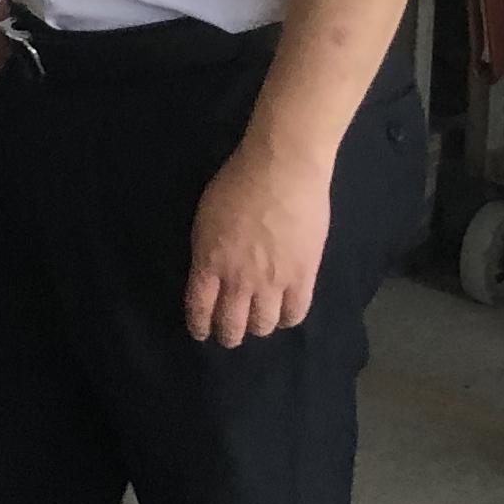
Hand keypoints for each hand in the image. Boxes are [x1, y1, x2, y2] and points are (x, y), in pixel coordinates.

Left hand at [185, 134, 330, 348]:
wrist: (282, 168)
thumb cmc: (238, 181)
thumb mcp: (205, 218)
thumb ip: (207, 251)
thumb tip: (210, 270)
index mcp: (209, 264)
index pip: (199, 310)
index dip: (199, 326)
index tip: (201, 332)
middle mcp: (238, 280)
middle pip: (231, 326)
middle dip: (228, 335)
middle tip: (231, 333)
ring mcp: (272, 281)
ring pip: (264, 325)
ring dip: (259, 326)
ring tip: (260, 319)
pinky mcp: (304, 276)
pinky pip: (296, 313)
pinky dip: (289, 318)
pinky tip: (286, 312)